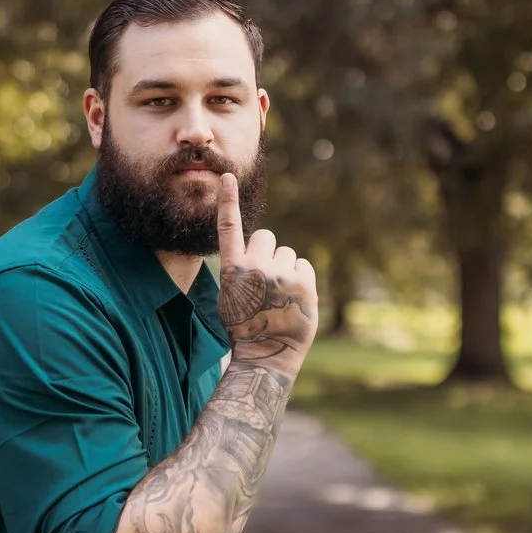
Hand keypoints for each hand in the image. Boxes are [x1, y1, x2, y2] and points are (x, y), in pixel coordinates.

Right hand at [214, 173, 317, 370]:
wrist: (266, 355)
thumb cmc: (245, 328)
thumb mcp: (229, 297)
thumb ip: (240, 270)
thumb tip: (258, 250)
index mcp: (231, 271)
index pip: (229, 229)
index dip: (227, 201)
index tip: (227, 177)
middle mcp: (255, 268)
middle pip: (267, 237)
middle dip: (268, 252)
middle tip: (267, 280)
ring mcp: (281, 275)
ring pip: (287, 253)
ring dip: (286, 268)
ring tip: (280, 295)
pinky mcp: (304, 283)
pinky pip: (304, 265)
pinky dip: (301, 278)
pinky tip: (294, 298)